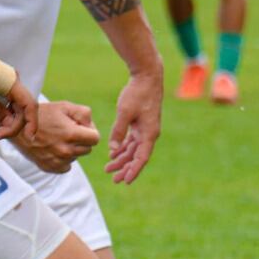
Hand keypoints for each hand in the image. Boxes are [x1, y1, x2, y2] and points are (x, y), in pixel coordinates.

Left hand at [0, 51, 39, 143]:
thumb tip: (9, 123)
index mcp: (10, 81)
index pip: (29, 104)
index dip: (31, 123)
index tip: (28, 138)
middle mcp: (13, 79)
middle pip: (25, 106)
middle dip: (17, 124)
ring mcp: (7, 80)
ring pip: (18, 104)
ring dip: (12, 120)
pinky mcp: (0, 82)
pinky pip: (10, 100)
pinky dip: (7, 112)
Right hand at [16, 100, 99, 172]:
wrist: (17, 126)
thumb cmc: (42, 114)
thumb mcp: (64, 107)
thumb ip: (84, 114)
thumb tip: (90, 127)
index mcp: (71, 134)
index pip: (95, 139)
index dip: (89, 131)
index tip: (79, 127)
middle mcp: (66, 151)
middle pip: (87, 149)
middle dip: (81, 140)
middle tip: (66, 131)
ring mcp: (57, 161)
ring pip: (76, 157)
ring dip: (71, 149)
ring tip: (56, 138)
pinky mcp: (49, 168)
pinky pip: (66, 166)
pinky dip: (63, 159)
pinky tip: (52, 148)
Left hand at [105, 69, 162, 183]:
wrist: (147, 77)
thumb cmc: (137, 94)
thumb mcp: (124, 112)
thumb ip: (118, 131)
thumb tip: (113, 149)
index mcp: (149, 134)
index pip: (142, 158)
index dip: (133, 170)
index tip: (126, 181)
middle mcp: (149, 134)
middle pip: (137, 156)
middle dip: (125, 168)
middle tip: (113, 179)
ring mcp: (145, 129)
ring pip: (133, 149)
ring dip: (122, 159)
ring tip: (109, 168)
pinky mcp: (140, 123)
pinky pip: (132, 140)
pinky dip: (123, 147)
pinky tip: (113, 153)